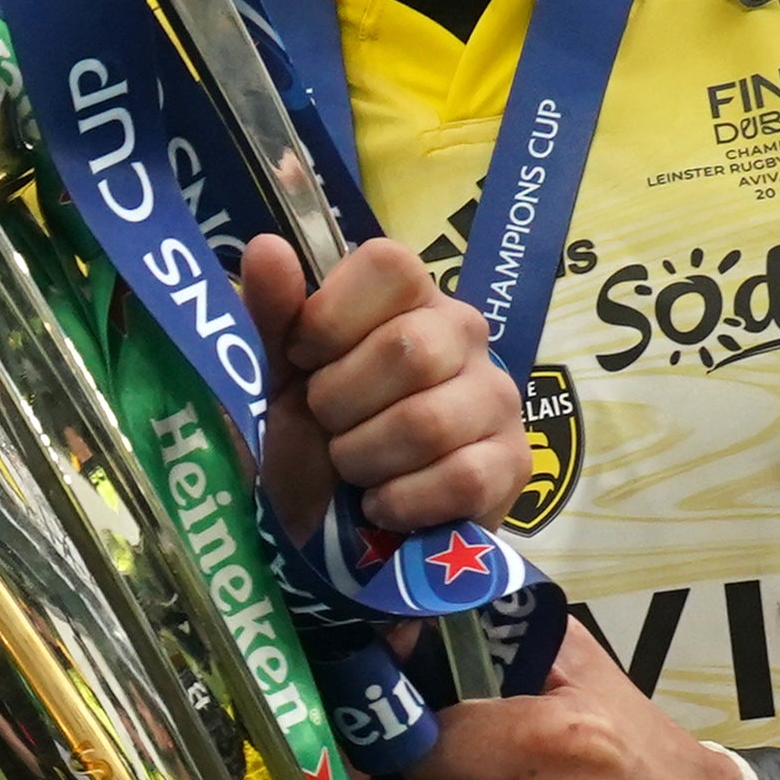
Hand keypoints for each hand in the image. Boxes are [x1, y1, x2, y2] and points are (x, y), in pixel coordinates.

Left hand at [237, 234, 524, 541]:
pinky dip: (401, 502)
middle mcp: (463, 334)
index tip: (305, 359)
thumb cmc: (299, 441)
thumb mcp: (269, 378)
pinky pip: (461, 479)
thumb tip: (266, 247)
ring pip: (429, 422)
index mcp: (406, 297)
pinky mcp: (513, 465)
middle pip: (410, 349)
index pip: (391, 265)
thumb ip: (268, 314)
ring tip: (353, 468)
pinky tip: (382, 504)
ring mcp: (496, 398)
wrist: (320, 532)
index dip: (331, 318)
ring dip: (365, 459)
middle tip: (328, 425)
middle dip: (341, 403)